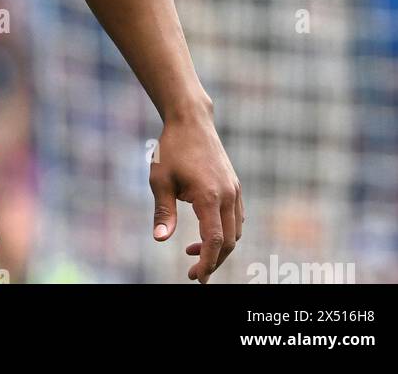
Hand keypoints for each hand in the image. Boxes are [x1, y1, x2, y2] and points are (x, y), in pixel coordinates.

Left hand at [150, 109, 243, 282]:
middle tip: (193, 272)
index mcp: (209, 195)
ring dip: (219, 247)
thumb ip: (163, 211)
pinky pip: (237, 218)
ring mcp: (234, 190)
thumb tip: (160, 240)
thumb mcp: (160, 180)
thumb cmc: (171, 149)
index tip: (196, 278)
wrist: (190, 120)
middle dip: (213, 261)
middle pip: (229, 241)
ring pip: (236, 232)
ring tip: (193, 252)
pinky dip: (226, 232)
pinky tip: (206, 232)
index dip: (207, 263)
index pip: (214, 240)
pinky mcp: (234, 185)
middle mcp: (228, 195)